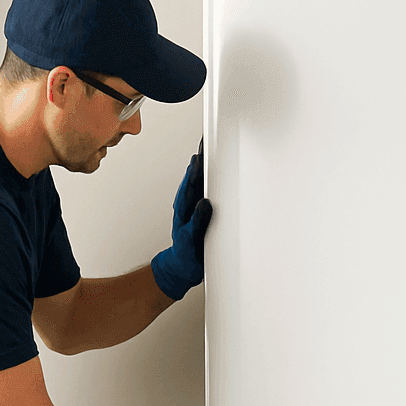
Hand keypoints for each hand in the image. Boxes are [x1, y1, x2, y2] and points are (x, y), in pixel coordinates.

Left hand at [149, 139, 211, 300]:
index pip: (192, 180)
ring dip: (208, 165)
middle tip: (209, 138)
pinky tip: (221, 172)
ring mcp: (197, 207)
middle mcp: (190, 203)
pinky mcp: (205, 213)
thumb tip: (204, 202)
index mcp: (185, 206)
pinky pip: (210, 192)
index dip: (198, 163)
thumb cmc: (185, 255)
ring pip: (203, 182)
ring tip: (214, 147)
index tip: (203, 149)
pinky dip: (214, 181)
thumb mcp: (191, 240)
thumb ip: (198, 222)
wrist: (184, 268)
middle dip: (203, 156)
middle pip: (198, 175)